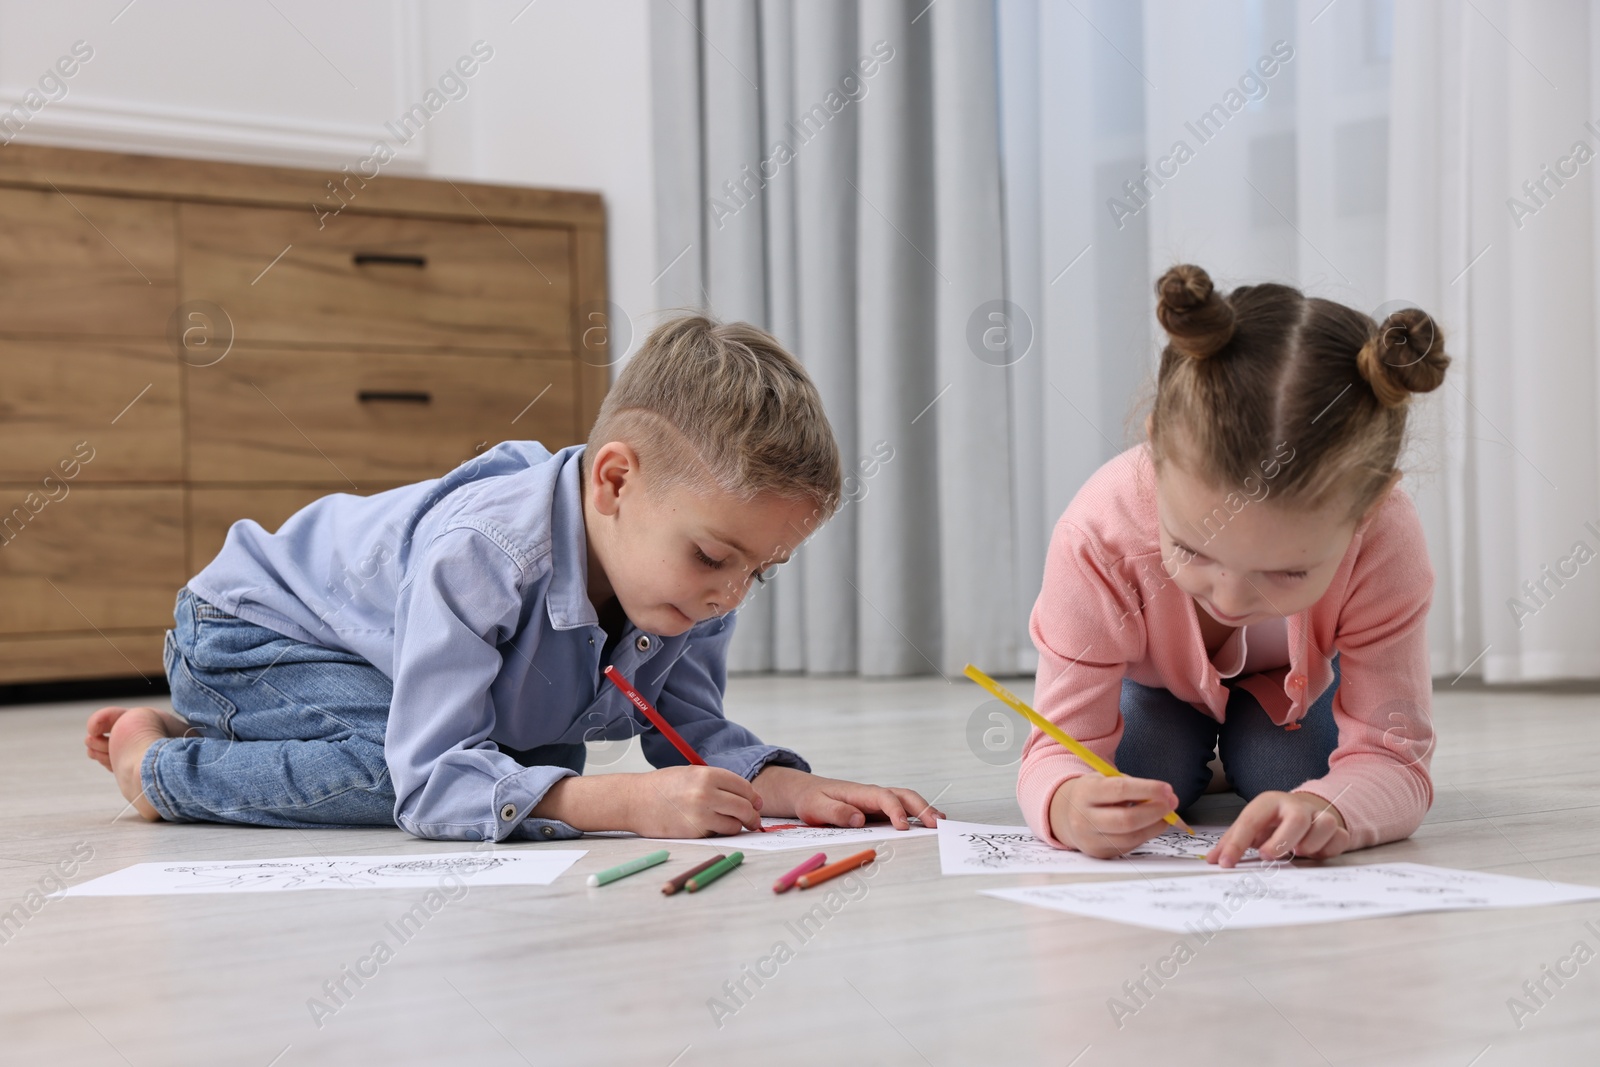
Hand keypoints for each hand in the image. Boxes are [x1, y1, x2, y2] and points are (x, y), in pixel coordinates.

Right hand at [627, 765, 764, 837]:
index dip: (754, 797)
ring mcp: (701, 814)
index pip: (744, 787)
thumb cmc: (663, 787)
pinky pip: (719, 834)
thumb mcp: (691, 774)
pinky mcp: (695, 831)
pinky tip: (712, 828)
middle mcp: (706, 793)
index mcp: (707, 774)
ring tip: (732, 825)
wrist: (635, 801)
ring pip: (735, 824)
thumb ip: (716, 782)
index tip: (756, 804)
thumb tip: (745, 797)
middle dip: (752, 816)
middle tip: (754, 821)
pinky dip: (720, 833)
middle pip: (744, 807)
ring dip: (737, 826)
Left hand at [752, 766, 944, 829]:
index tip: (903, 826)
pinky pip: (901, 809)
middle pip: (903, 795)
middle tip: (936, 824)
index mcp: (859, 792)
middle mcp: (872, 794)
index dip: (895, 811)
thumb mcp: (817, 808)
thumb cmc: (812, 800)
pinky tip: (927, 823)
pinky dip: (917, 814)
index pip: (884, 798)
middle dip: (921, 807)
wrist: (807, 792)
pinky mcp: (878, 809)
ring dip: (924, 809)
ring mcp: (877, 801)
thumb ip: (837, 813)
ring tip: (940, 823)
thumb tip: (859, 819)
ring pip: (906, 800)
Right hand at [1048, 775, 1179, 857]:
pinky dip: (1146, 834)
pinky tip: (1151, 824)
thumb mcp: (1104, 780)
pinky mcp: (1099, 853)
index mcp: (1085, 792)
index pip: (1119, 790)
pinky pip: (1130, 845)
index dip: (1147, 789)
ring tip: (1166, 814)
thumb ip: (1131, 786)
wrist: (1066, 815)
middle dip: (1155, 811)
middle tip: (1172, 803)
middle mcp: (1083, 818)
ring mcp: (1090, 839)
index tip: (1167, 789)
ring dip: (1156, 825)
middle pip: (1126, 819)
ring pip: (1132, 836)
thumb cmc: (1094, 794)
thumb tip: (1166, 798)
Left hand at [1207, 790, 1348, 866]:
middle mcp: (1296, 806)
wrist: (1307, 809)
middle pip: (1296, 818)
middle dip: (1282, 840)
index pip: (1250, 820)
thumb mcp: (1251, 826)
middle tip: (1268, 857)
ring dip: (1310, 845)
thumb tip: (1213, 861)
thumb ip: (1232, 842)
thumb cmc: (1273, 821)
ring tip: (1298, 853)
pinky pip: (1339, 838)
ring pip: (1324, 825)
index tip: (1226, 864)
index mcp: (1269, 803)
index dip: (1236, 843)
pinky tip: (1315, 854)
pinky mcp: (1337, 828)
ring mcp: (1319, 815)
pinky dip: (1328, 849)